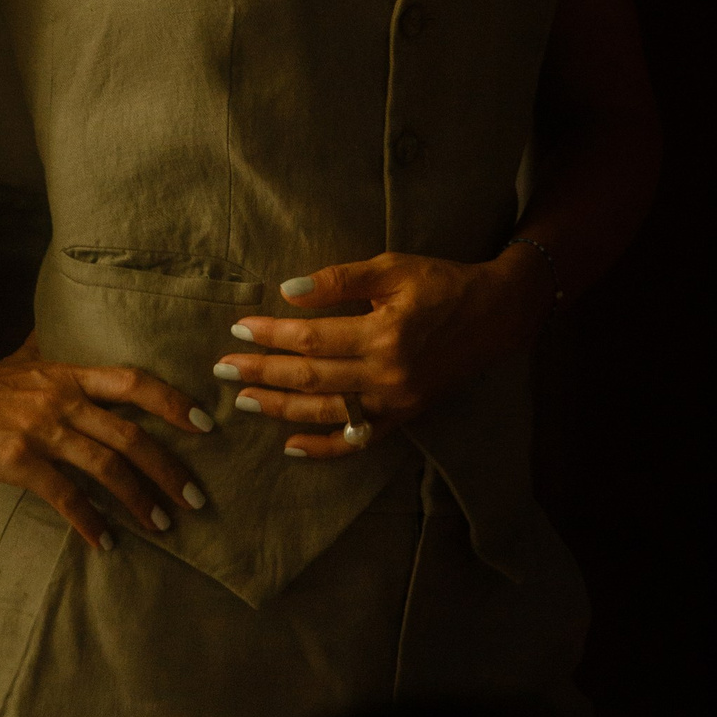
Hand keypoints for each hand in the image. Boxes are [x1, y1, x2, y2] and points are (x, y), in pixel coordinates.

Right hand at [0, 333, 211, 551]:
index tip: (206, 424)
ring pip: (105, 465)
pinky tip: (105, 542)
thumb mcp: (26, 359)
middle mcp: (63, 399)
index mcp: (70, 374)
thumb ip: (55, 352)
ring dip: (138, 499)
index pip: (135, 382)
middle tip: (195, 498)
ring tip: (162, 526)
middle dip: (168, 467)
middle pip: (131, 432)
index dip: (174, 401)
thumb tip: (69, 328)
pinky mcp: (16, 461)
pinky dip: (88, 521)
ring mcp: (40, 430)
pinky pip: (63, 494)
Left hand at [211, 247, 550, 459]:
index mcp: (385, 333)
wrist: (494, 315)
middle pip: (312, 379)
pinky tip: (290, 444)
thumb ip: (340, 279)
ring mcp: (396, 403)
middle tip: (222, 369)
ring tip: (243, 401)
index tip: (238, 329)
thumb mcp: (393, 267)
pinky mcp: (404, 418)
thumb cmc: (441, 282)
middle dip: (262, 374)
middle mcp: (388, 376)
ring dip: (280, 409)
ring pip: (326, 413)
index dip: (272, 334)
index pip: (313, 338)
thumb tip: (287, 290)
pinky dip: (322, 448)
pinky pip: (356, 441)